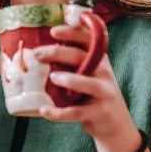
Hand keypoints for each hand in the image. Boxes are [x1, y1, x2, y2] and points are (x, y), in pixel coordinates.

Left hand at [32, 24, 137, 144]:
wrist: (113, 120)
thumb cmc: (91, 91)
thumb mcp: (87, 71)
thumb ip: (70, 59)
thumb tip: (37, 49)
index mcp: (98, 58)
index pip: (88, 39)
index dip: (72, 33)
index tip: (53, 31)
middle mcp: (103, 72)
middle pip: (83, 58)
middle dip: (59, 53)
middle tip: (37, 54)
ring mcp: (103, 92)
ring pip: (89, 84)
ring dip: (71, 80)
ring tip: (52, 77)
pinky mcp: (98, 112)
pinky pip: (78, 112)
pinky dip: (60, 113)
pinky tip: (44, 110)